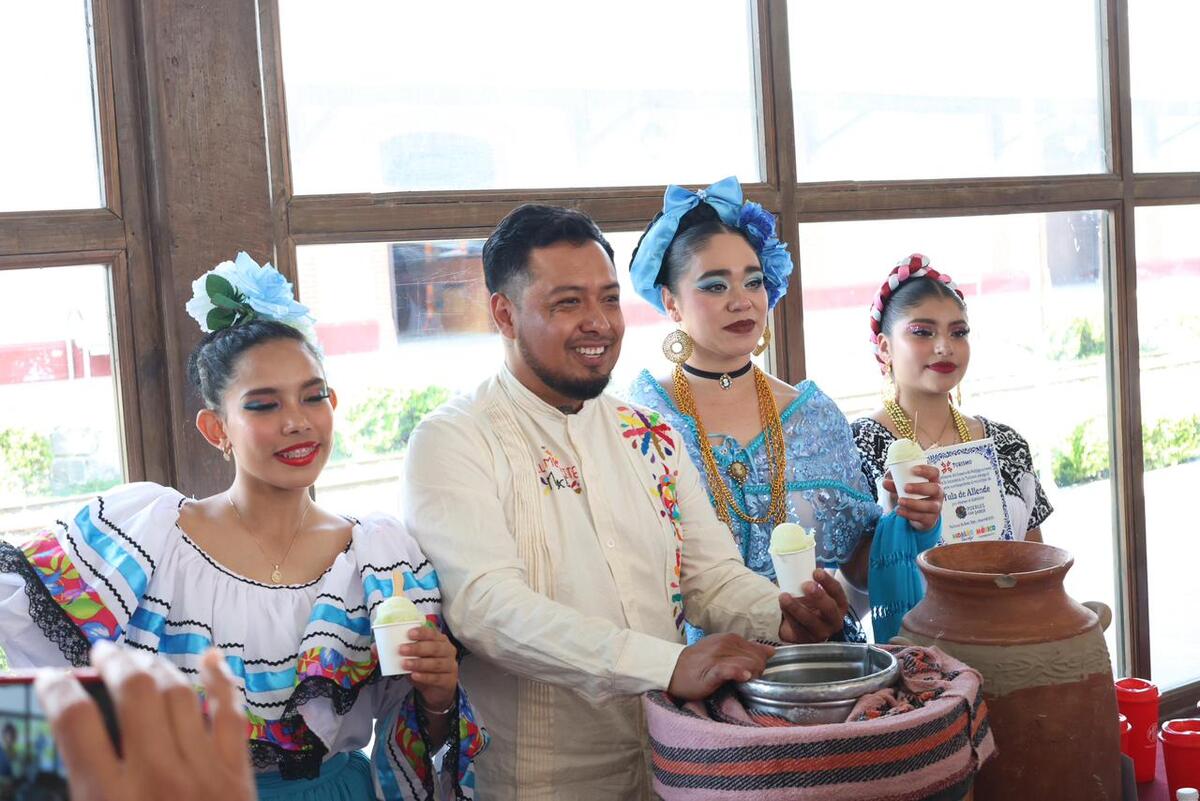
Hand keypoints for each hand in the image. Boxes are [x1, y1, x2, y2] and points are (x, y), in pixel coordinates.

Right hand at [35, 641, 253, 800]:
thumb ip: (83, 794)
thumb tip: (76, 768)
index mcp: (108, 800)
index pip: (75, 724)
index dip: (57, 692)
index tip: (49, 680)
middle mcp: (156, 775)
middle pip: (134, 693)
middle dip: (115, 662)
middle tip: (101, 651)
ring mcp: (202, 770)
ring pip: (180, 693)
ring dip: (158, 668)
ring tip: (141, 659)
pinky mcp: (238, 775)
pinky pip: (230, 715)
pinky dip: (221, 682)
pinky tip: (212, 659)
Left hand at [400, 625, 458, 712]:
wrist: (437, 690)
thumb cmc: (424, 668)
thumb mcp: (411, 658)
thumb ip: (395, 652)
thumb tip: (374, 648)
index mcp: (439, 640)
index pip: (433, 633)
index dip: (422, 632)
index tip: (409, 633)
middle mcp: (448, 650)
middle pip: (435, 647)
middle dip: (418, 648)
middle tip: (401, 650)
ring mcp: (450, 665)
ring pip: (436, 663)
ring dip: (419, 663)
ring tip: (405, 664)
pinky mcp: (449, 680)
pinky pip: (437, 677)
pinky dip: (425, 676)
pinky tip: (414, 676)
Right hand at [666, 633, 774, 699]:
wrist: (672, 670)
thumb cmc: (699, 662)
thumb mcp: (724, 651)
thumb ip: (747, 650)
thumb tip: (771, 651)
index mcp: (730, 638)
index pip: (759, 650)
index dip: (760, 663)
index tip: (753, 672)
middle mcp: (726, 644)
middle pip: (757, 659)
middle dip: (758, 671)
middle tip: (748, 679)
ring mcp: (718, 656)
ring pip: (748, 664)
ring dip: (752, 674)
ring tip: (744, 681)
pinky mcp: (711, 671)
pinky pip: (729, 670)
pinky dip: (738, 673)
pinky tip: (743, 678)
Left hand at [778, 568, 849, 642]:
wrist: (795, 625)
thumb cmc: (807, 605)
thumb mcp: (813, 594)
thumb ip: (810, 582)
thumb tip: (798, 562)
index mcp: (839, 606)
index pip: (838, 593)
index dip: (828, 582)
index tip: (816, 572)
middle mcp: (833, 620)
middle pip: (829, 609)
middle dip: (818, 596)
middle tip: (806, 585)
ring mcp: (820, 632)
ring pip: (811, 621)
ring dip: (797, 608)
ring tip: (784, 596)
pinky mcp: (805, 640)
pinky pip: (797, 628)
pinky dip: (788, 616)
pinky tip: (782, 606)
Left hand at [883, 464, 943, 531]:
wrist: (913, 512)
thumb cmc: (910, 493)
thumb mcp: (901, 485)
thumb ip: (894, 481)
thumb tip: (886, 482)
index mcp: (932, 480)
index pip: (935, 472)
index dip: (926, 470)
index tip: (913, 470)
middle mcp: (937, 493)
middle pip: (935, 489)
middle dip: (920, 488)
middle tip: (905, 488)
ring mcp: (936, 506)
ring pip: (931, 506)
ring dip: (914, 503)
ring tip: (900, 501)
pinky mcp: (930, 519)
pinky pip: (923, 517)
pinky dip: (909, 514)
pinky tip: (899, 510)